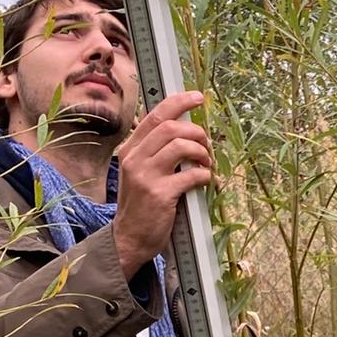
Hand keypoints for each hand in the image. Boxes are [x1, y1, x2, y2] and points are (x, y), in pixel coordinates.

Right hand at [111, 90, 213, 269]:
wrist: (129, 239)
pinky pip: (191, 175)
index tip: (197, 97)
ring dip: (201, 152)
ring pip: (180, 145)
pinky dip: (204, 176)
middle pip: (171, 127)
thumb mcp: (139, 173)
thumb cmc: (141, 206)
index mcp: (131, 150)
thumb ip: (155, 152)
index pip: (155, 116)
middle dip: (196, 131)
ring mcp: (146, 176)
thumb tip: (186, 132)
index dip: (179, 102)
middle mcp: (135, 159)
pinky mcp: (160, 194)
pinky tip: (205, 181)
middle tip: (207, 145)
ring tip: (206, 164)